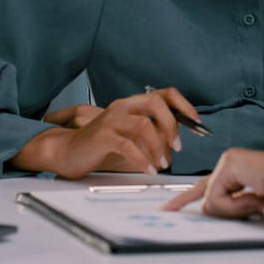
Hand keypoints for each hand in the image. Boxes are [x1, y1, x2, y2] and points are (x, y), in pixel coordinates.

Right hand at [10, 87, 201, 178]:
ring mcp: (111, 119)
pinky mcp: (102, 136)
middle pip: (156, 103)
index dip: (184, 105)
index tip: (196, 123)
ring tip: (162, 164)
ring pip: (144, 125)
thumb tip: (175, 145)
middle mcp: (122, 106)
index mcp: (131, 104)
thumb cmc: (99, 146)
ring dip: (158, 146)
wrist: (67, 153)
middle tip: (177, 146)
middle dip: (172, 124)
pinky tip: (148, 169)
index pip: (164, 93)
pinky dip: (142, 159)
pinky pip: (128, 145)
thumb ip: (151, 137)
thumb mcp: (130, 138)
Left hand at [161, 148, 263, 217]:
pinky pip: (217, 198)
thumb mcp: (250, 206)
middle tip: (174, 210)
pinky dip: (236, 206)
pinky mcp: (229, 164)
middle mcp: (231, 163)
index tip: (168, 208)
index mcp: (237, 172)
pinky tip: (256, 198)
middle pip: (203, 191)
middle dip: (186, 202)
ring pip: (211, 201)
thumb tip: (208, 209)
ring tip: (258, 203)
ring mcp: (229, 161)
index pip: (206, 186)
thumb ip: (229, 207)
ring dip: (234, 211)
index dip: (185, 198)